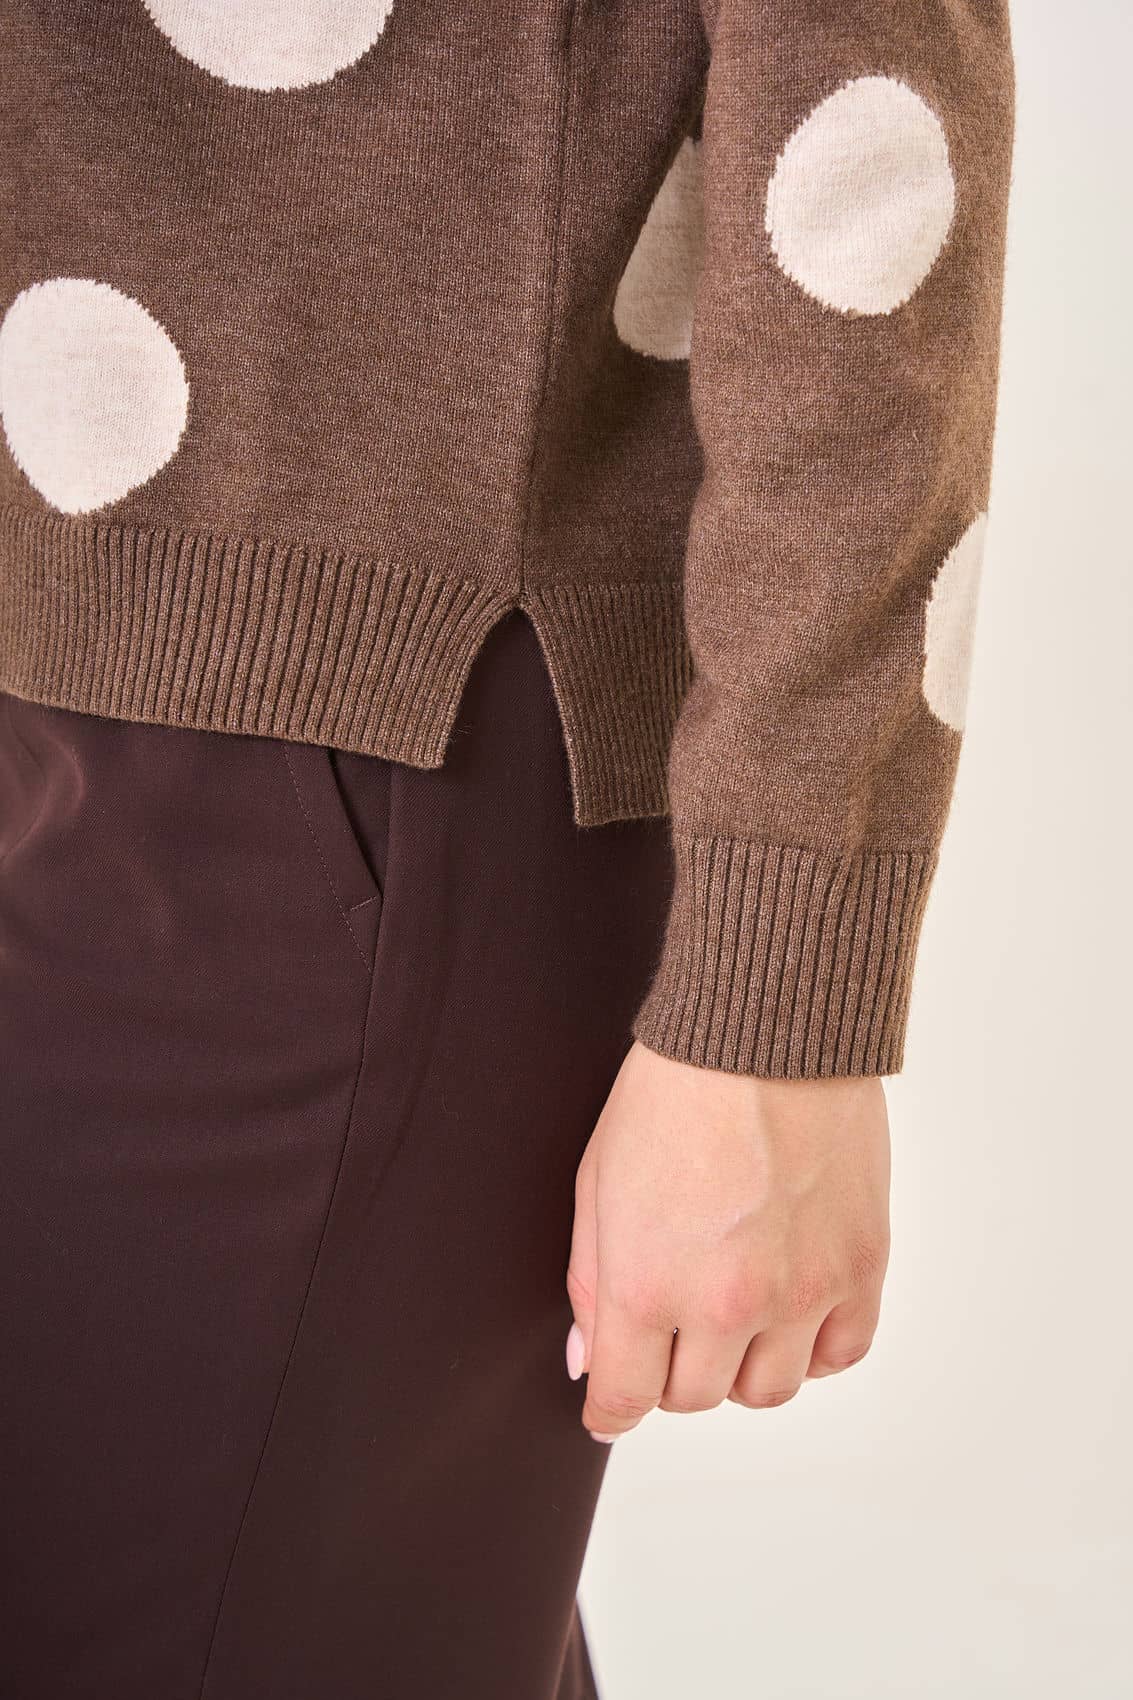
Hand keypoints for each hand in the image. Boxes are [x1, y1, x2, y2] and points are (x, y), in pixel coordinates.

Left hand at [565, 1040, 890, 1439]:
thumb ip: (589, 1280)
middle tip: (669, 1326)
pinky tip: (791, 1307)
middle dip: (670, 1372)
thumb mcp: (596, 1179)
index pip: (624, 1398)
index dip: (610, 1408)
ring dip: (741, 1365)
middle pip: (693, 1399)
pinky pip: (840, 1353)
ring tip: (732, 1312)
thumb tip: (589, 1359)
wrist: (765, 1032)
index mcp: (646, 1285)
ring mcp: (800, 1291)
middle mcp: (726, 1305)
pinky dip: (812, 1347)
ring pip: (768, 1390)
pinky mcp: (860, 1266)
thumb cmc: (673, 1091)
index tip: (611, 1405)